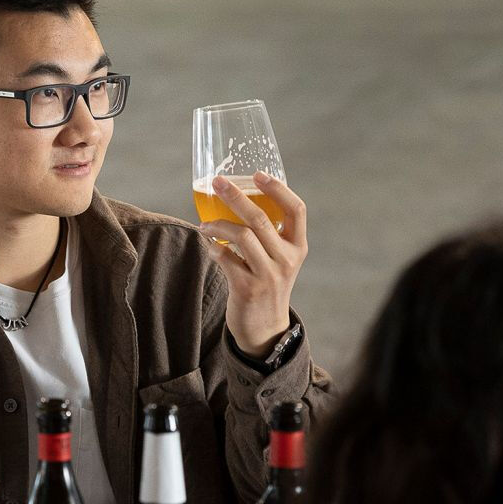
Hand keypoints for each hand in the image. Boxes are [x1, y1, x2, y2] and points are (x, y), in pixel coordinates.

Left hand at [198, 172, 306, 357]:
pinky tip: (209, 246)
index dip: (278, 189)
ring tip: (205, 225)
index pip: (296, 209)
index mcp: (297, 247)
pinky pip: (225, 258)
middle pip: (260, 218)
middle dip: (235, 195)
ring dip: (218, 225)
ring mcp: (268, 275)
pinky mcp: (248, 288)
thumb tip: (237, 197)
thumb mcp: (280, 260)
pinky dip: (213, 248)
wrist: (265, 328)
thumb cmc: (267, 285)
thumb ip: (270, 235)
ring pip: (241, 236)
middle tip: (217, 182)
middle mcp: (286, 259)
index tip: (257, 174)